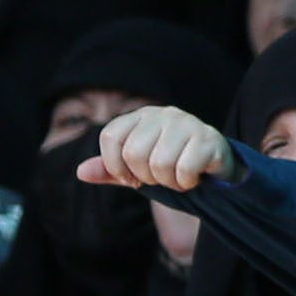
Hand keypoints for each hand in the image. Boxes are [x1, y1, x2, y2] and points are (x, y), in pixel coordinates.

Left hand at [83, 108, 236, 193]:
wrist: (214, 170)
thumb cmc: (171, 166)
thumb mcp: (137, 169)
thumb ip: (110, 170)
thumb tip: (81, 172)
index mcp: (141, 116)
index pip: (110, 137)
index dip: (115, 165)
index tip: (130, 178)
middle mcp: (163, 113)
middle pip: (134, 153)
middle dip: (145, 177)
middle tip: (159, 178)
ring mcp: (187, 123)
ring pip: (159, 163)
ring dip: (168, 182)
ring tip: (177, 178)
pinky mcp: (209, 137)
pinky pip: (184, 169)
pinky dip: (186, 182)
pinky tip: (193, 178)